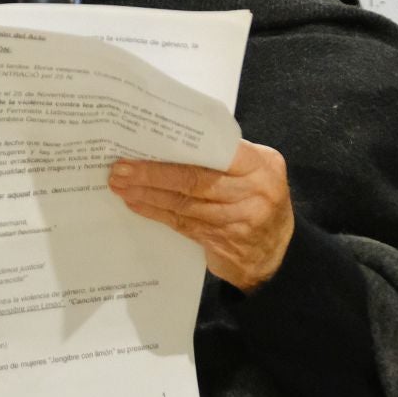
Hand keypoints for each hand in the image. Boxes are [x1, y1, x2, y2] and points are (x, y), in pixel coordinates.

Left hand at [109, 141, 294, 291]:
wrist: (276, 254)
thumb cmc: (261, 200)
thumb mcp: (259, 170)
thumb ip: (229, 156)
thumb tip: (176, 141)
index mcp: (262, 166)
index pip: (219, 152)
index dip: (180, 150)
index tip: (149, 142)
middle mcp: (253, 193)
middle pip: (195, 180)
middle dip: (153, 174)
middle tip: (121, 169)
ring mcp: (237, 222)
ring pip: (184, 204)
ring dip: (148, 195)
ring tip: (121, 185)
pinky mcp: (220, 243)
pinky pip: (182, 224)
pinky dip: (156, 213)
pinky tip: (137, 204)